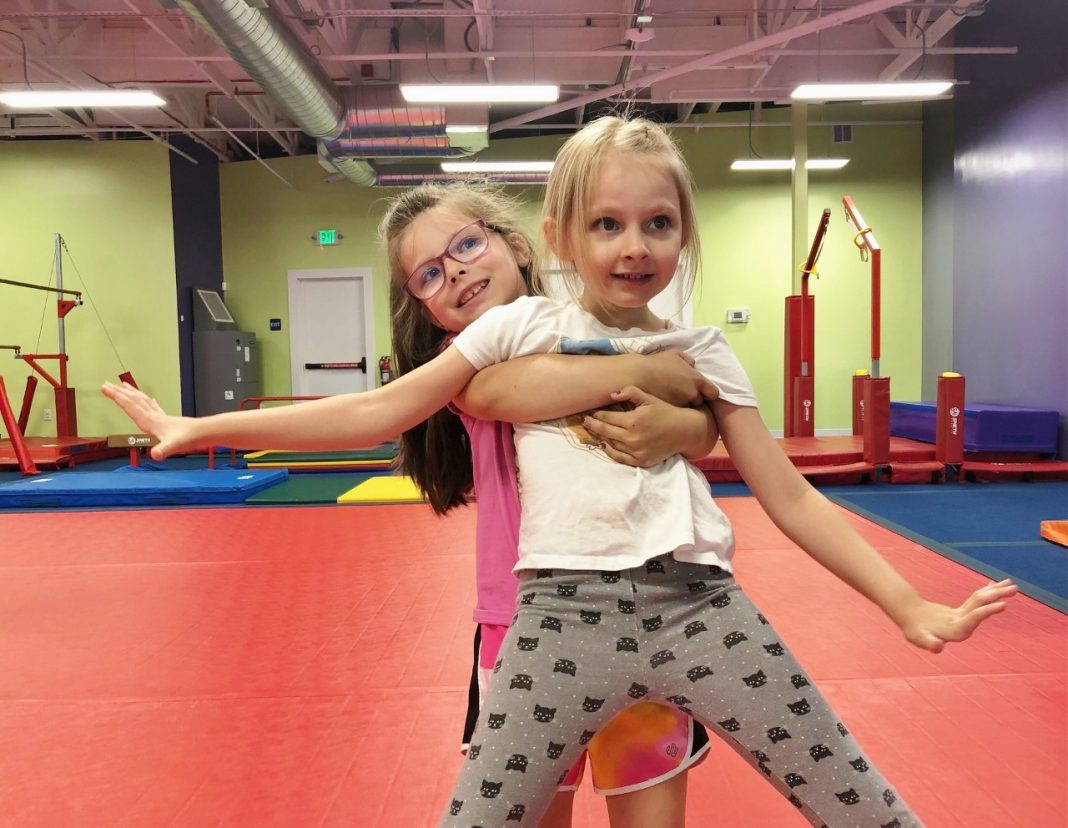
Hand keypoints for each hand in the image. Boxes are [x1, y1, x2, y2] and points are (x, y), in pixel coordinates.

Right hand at [100, 382, 192, 459]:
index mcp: (150, 421)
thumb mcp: (174, 446)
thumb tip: (156, 454)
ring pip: (142, 401)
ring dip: (131, 393)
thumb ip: (164, 450)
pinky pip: (153, 407)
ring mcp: (161, 417)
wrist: (205, 433)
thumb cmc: (190, 439)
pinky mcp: (167, 420)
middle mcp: (154, 417)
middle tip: (105, 384)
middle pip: (133, 401)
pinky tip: (148, 398)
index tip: (104, 387)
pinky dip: (147, 401)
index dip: (116, 397)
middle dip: (118, 393)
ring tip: (123, 385)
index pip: (130, 406)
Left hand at [582, 385, 710, 466]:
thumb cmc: (666, 412)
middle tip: (584, 421)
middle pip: (604, 431)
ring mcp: (636, 451)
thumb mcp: (649, 398)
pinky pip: (619, 458)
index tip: (588, 412)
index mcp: (633, 420)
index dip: (596, 415)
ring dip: (600, 437)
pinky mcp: (640, 460)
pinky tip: (605, 445)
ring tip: (593, 431)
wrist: (684, 431)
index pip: (606, 418)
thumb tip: (611, 394)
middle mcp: (632, 437)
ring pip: (610, 444)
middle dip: (592, 425)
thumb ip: (630, 392)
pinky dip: (610, 451)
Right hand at [639, 350, 720, 406]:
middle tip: (682, 395)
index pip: (714, 393)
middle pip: (700, 402)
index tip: (701, 392)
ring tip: (672, 400)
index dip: (707, 393)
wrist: (637, 376)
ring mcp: (682, 405)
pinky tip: (665, 404)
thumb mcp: (674, 354)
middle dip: (693, 399)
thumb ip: (688, 359)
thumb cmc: (656, 363)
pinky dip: (673, 411)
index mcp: (697, 380)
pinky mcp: (671, 413)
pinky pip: (677, 415)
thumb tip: (693, 365)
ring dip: (683, 406)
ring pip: (687, 409)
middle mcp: (693, 394)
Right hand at [899, 579, 1017, 652]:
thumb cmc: (914, 631)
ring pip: (982, 603)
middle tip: (1013, 588)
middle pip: (983, 609)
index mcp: (957, 632)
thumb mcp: (918, 638)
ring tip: (1011, 584)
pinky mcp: (961, 613)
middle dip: (997, 598)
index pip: (975, 618)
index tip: (1003, 604)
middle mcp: (965, 626)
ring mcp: (964, 618)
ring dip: (996, 593)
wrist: (910, 624)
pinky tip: (994, 585)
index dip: (988, 611)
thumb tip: (938, 648)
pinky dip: (985, 593)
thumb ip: (928, 643)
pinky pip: (976, 601)